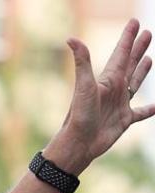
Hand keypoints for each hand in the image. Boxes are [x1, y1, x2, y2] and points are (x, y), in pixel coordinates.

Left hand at [51, 18, 154, 171]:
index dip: (128, 37)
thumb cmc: (80, 115)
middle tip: (147, 33)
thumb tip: (71, 39)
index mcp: (109, 78)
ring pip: (135, 83)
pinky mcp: (124, 120)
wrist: (79, 143)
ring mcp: (120, 104)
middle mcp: (115, 89)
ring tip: (149, 58)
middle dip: (138, 48)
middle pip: (130, 63)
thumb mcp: (83, 85)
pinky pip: (140, 113)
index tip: (135, 22)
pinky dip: (149, 109)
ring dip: (142, 71)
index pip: (121, 53)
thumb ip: (82, 61)